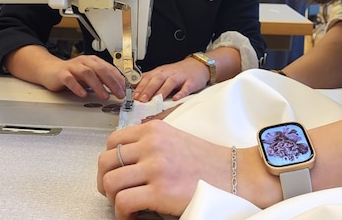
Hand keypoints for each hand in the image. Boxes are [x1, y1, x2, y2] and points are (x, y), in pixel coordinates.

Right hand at [38, 54, 125, 99]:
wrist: (50, 70)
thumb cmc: (72, 74)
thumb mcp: (90, 75)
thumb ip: (102, 80)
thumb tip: (119, 88)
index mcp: (93, 61)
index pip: (109, 68)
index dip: (118, 78)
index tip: (125, 89)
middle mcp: (84, 62)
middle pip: (100, 69)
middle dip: (111, 82)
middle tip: (118, 94)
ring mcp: (73, 67)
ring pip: (87, 73)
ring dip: (98, 85)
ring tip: (104, 96)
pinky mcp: (62, 74)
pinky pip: (70, 79)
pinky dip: (77, 87)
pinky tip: (83, 94)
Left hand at [98, 120, 234, 218]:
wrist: (236, 175)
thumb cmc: (208, 162)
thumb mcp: (175, 139)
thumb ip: (151, 144)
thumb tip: (127, 162)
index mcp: (154, 130)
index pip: (113, 141)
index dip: (110, 162)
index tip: (117, 174)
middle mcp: (151, 144)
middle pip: (105, 161)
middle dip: (105, 181)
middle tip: (115, 193)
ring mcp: (155, 167)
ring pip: (110, 181)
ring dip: (112, 198)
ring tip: (125, 206)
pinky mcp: (160, 191)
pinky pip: (123, 202)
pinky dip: (122, 213)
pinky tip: (133, 216)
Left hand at [132, 57, 209, 102]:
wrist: (198, 65)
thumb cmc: (178, 72)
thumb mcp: (162, 73)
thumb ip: (149, 79)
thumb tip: (133, 86)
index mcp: (160, 72)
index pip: (148, 78)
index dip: (140, 87)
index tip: (133, 96)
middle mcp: (168, 73)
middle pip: (157, 80)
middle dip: (148, 89)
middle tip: (141, 99)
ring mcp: (180, 77)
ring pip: (170, 83)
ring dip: (162, 91)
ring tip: (155, 100)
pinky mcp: (191, 82)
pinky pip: (185, 88)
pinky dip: (181, 93)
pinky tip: (176, 99)